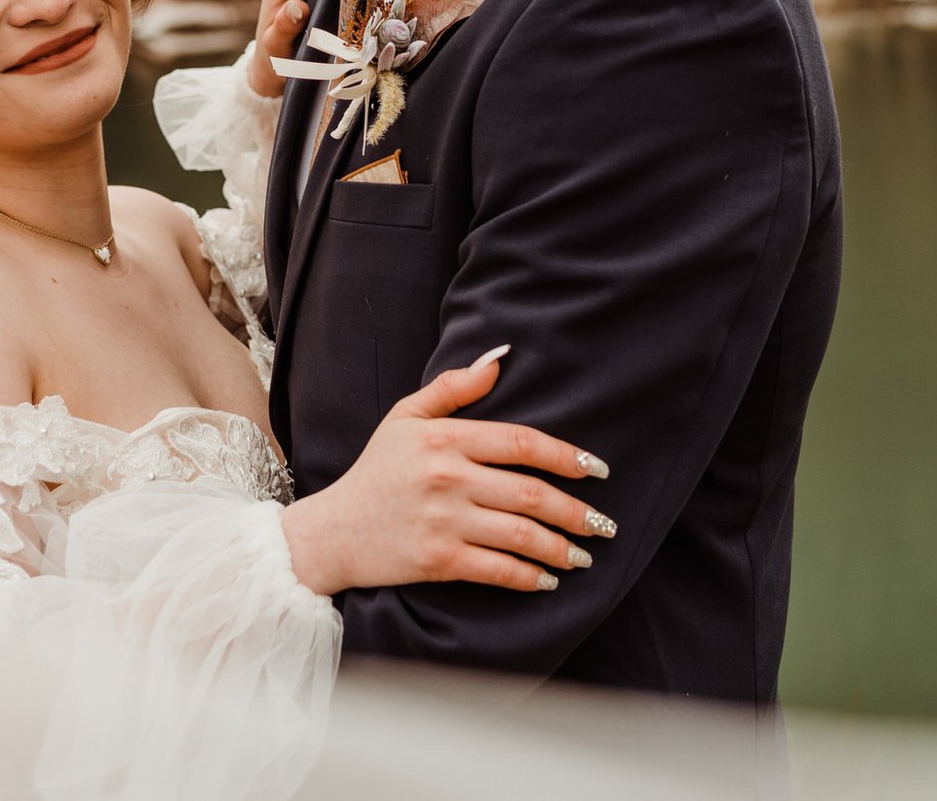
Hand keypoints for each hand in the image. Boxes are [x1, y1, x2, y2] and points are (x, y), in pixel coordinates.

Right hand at [279, 348, 613, 596]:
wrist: (332, 532)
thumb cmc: (375, 470)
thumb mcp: (405, 416)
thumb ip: (454, 387)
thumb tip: (501, 357)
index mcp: (444, 438)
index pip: (521, 442)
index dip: (567, 456)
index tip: (598, 471)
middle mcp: (447, 477)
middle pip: (531, 493)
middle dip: (577, 511)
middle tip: (604, 524)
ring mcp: (443, 521)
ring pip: (521, 535)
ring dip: (562, 547)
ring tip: (584, 554)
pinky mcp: (437, 561)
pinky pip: (498, 570)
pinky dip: (530, 576)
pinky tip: (549, 579)